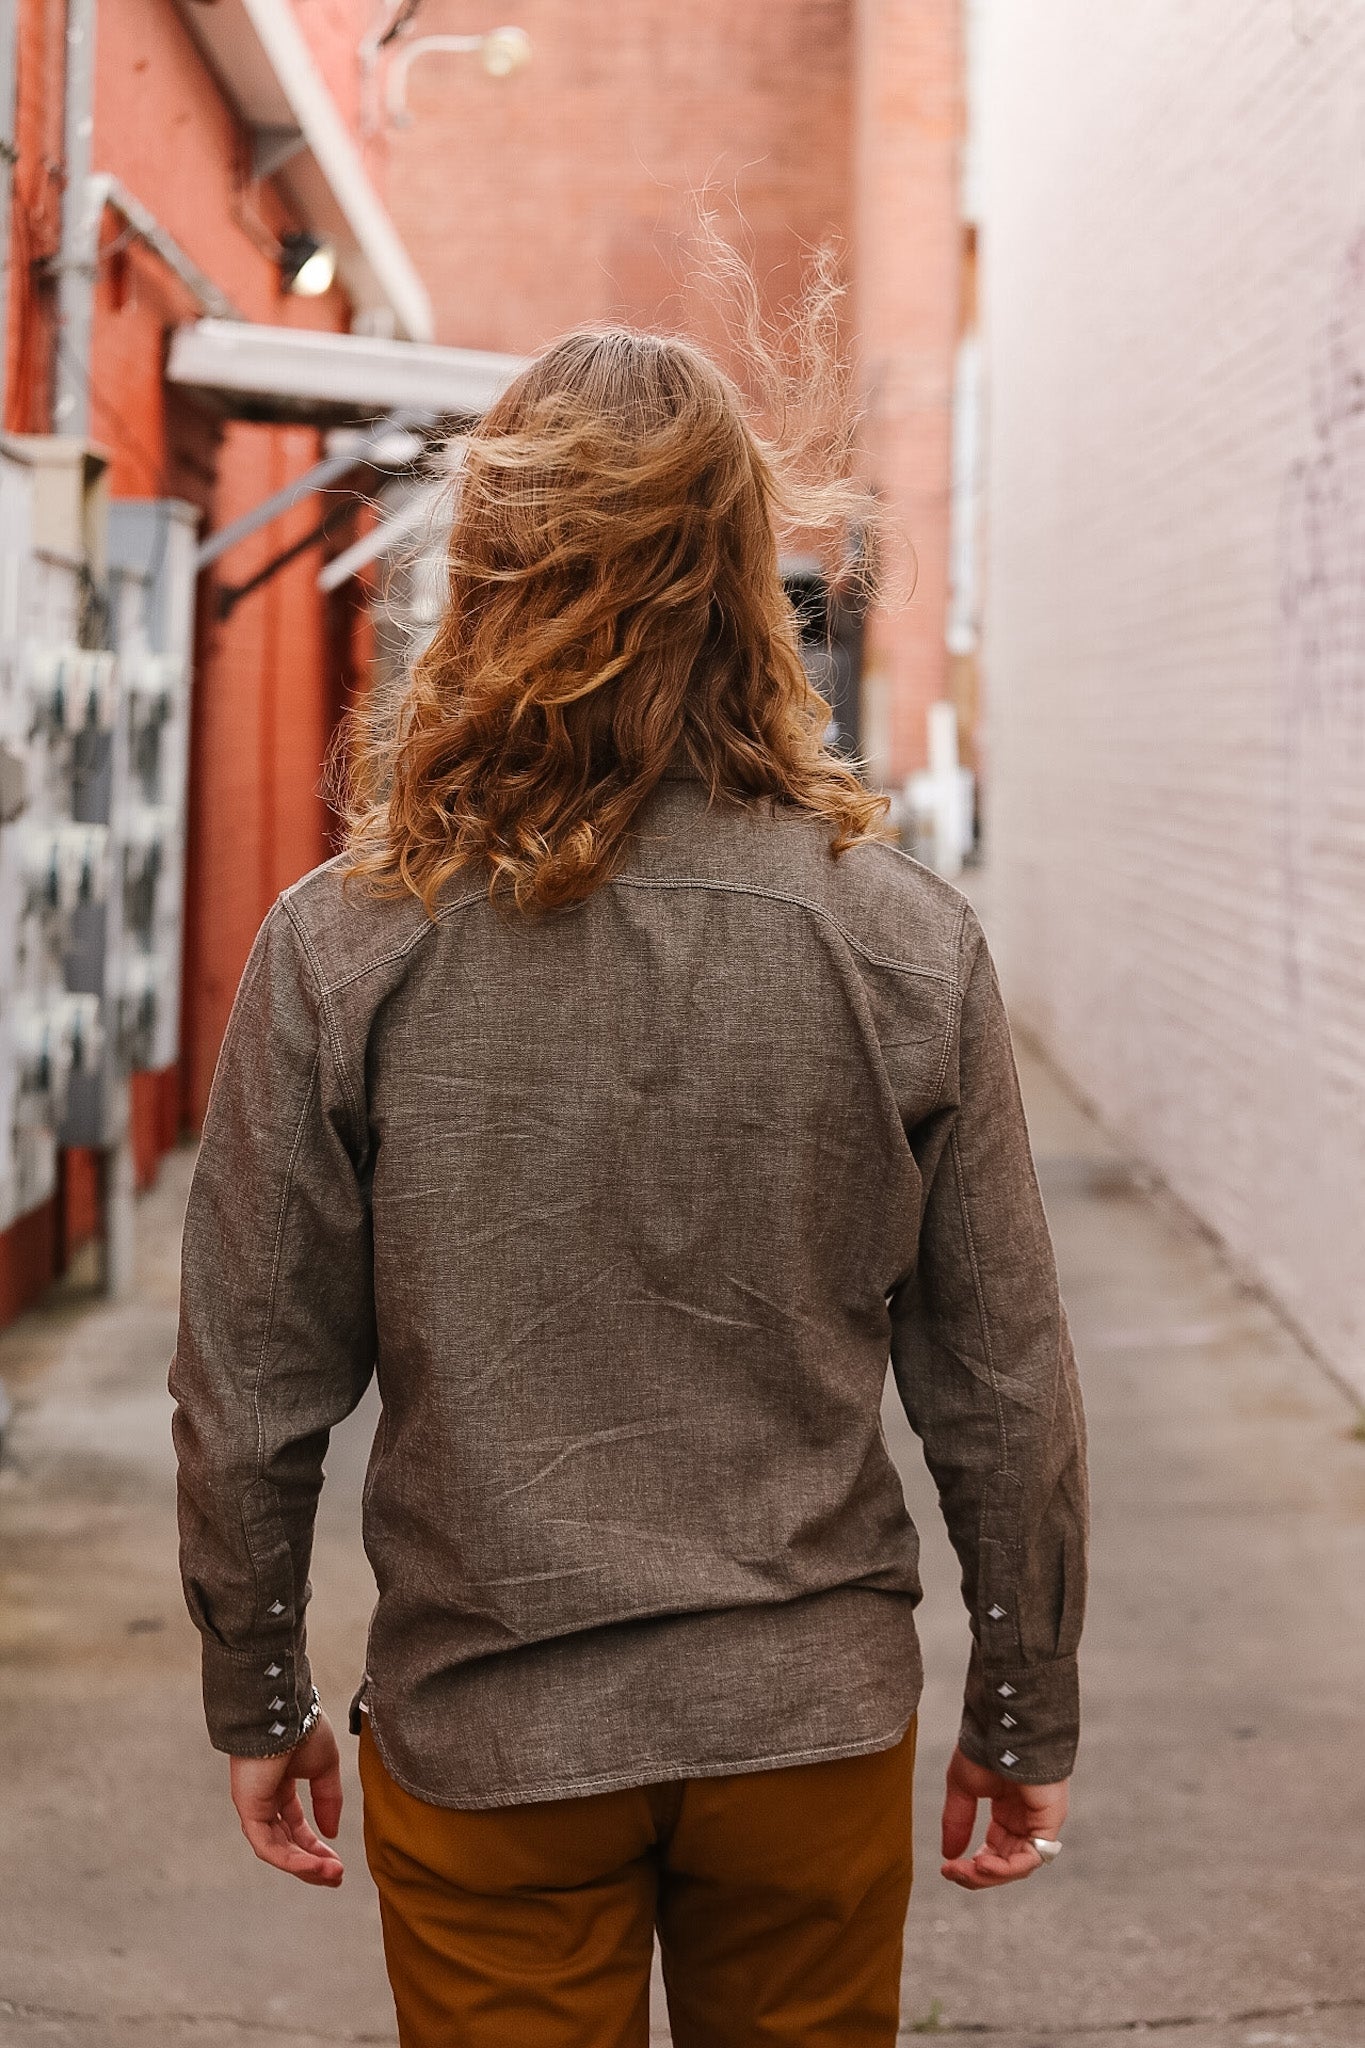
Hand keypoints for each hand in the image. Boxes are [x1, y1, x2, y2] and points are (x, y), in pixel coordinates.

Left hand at [229, 1709, 344, 1886]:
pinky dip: (292, 1860)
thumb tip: (331, 1832)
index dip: (316, 1846)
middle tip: (336, 1877)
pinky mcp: (249, 1811)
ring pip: (278, 1850)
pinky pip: (269, 1847)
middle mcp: (265, 1800)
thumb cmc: (303, 1729)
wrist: (286, 1712)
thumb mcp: (326, 1766)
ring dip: (306, 1867)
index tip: (337, 1863)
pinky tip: (315, 1866)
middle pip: (287, 1843)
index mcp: (280, 1787)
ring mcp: (255, 1807)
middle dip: (312, 1863)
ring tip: (332, 1875)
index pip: (296, 1826)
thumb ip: (328, 1799)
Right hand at [940, 1743, 1067, 1889]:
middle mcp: (1024, 1820)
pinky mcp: (1049, 1821)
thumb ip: (957, 1820)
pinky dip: (1009, 1867)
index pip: (994, 1852)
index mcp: (1007, 1812)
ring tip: (969, 1870)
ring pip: (1019, 1866)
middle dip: (977, 1874)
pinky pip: (1033, 1857)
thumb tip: (948, 1854)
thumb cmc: (986, 1747)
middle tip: (953, 1873)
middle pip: (1005, 1864)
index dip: (971, 1866)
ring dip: (991, 1875)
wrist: (1003, 1726)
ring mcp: (1038, 1822)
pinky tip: (985, 1863)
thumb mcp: (963, 1787)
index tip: (946, 1868)